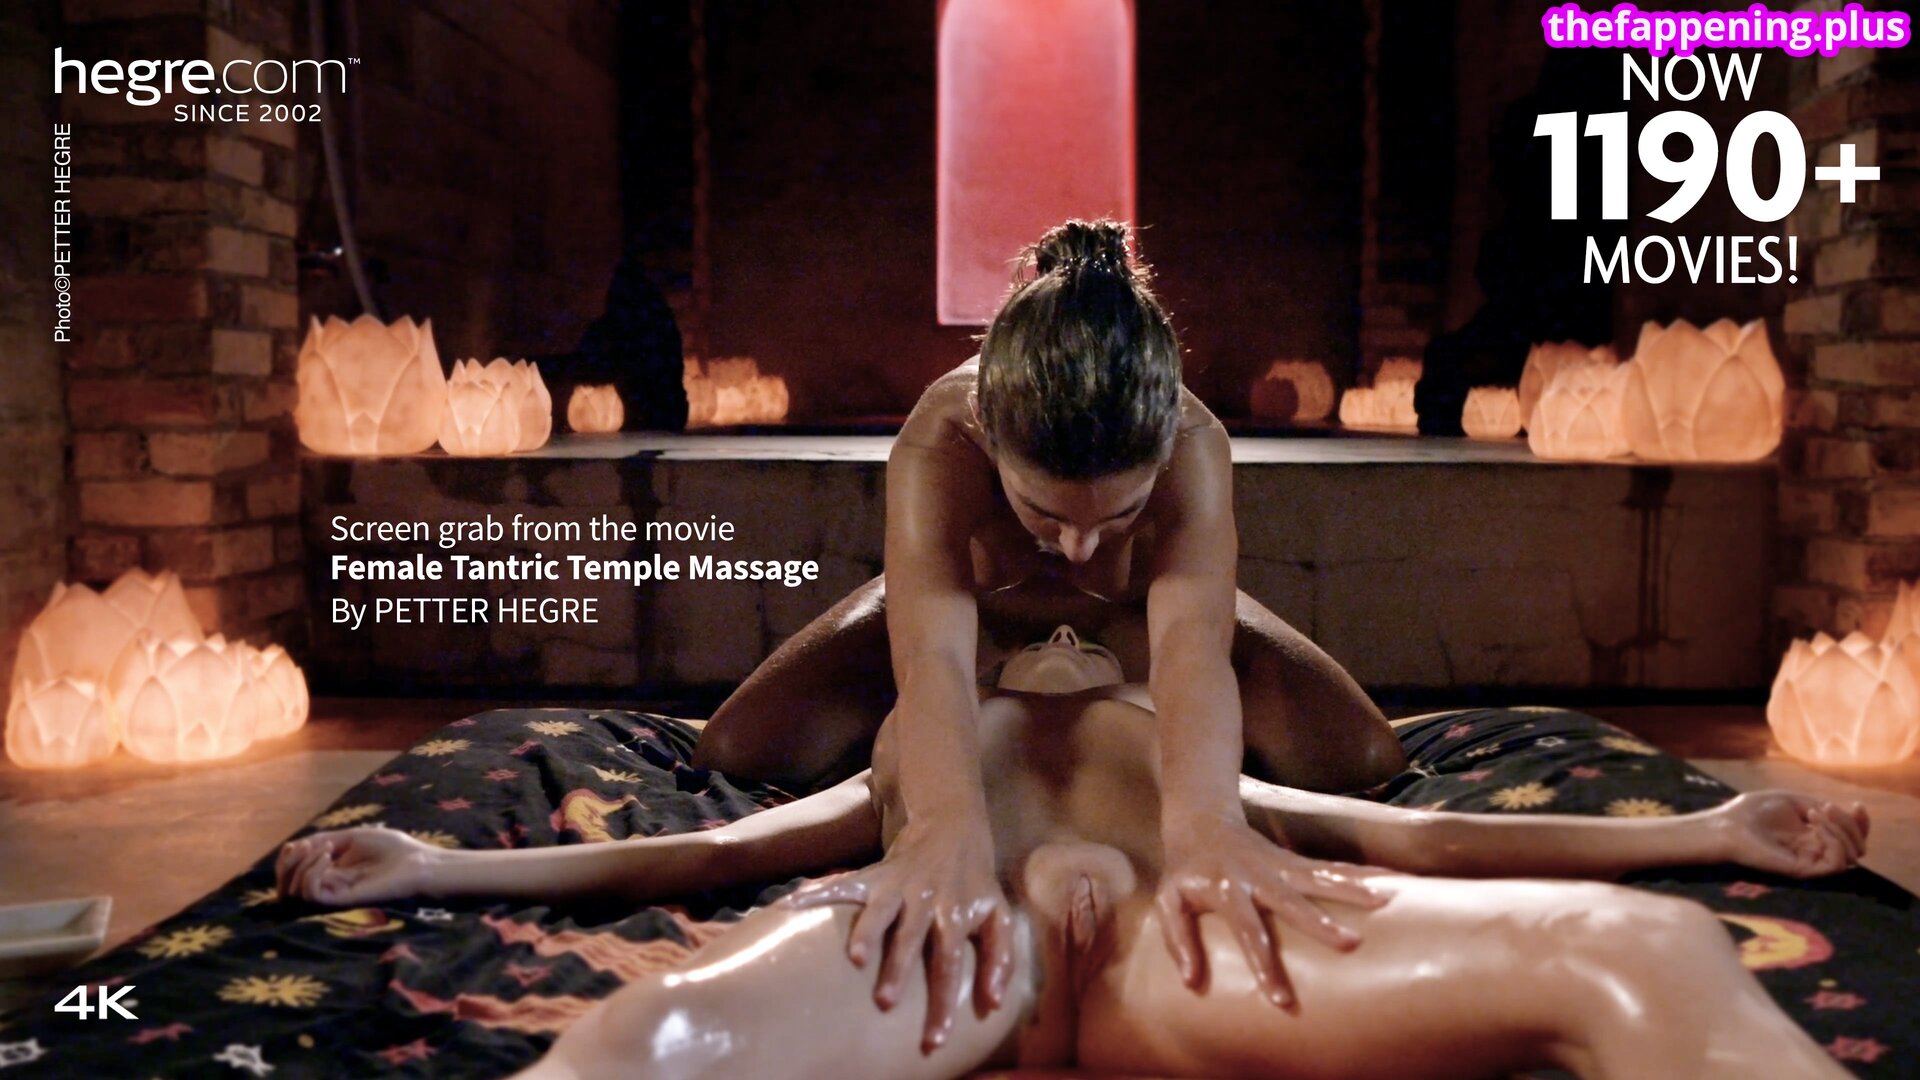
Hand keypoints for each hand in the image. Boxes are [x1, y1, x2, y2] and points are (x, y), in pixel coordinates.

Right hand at [275, 827, 438, 904]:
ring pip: (294, 891)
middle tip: (304, 846)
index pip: (292, 874)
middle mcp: (327, 885)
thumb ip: (323, 841)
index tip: (296, 844)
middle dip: (287, 864)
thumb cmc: (392, 848)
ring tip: (324, 850)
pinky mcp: (342, 901)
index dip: (286, 859)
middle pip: (285, 887)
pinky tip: (328, 858)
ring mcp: (334, 894)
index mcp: (329, 872)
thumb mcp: (352, 837)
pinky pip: (311, 893)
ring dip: (301, 865)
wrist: (417, 861)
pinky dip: (311, 873)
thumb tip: (293, 846)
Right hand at [784, 821, 1013, 1052]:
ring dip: (867, 932)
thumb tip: (995, 1004)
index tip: (935, 1039)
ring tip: (854, 958)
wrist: (952, 828)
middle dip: (898, 969)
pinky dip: (816, 894)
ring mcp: (898, 886)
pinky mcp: (874, 875)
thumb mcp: (997, 916)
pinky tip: (789, 906)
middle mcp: (926, 900)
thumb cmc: (974, 885)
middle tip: (885, 1003)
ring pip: (880, 910)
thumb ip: (1000, 959)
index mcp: (955, 914)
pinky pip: (844, 884)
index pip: (950, 963)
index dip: (943, 1001)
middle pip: (912, 937)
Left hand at [1155, 819, 1388, 1007]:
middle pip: (1292, 900)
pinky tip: (1393, 881)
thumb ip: (1177, 939)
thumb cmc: (1185, 870)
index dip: (1263, 963)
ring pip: (1319, 876)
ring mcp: (1279, 864)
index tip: (1280, 998)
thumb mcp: (1169, 900)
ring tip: (1386, 899)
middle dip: (1321, 922)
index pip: (1247, 929)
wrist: (1200, 820)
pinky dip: (1362, 872)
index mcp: (1225, 888)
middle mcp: (1257, 875)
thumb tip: (1190, 981)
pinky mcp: (1294, 860)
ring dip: (1353, 886)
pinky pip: (1331, 866)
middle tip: (1352, 944)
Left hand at [1712, 791, 1868, 877]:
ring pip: (1851, 857)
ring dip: (1841, 830)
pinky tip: (1814, 827)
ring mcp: (1811, 862)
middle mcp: (1817, 851)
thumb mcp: (1795, 801)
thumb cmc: (1753, 811)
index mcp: (1816, 835)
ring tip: (1814, 814)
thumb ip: (1825, 809)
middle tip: (1824, 807)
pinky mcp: (1803, 871)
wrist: (1728, 824)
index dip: (1861, 822)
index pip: (1852, 836)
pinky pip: (1836, 864)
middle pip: (1858, 847)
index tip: (1856, 805)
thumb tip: (1854, 810)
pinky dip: (1834, 841)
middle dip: (1851, 824)